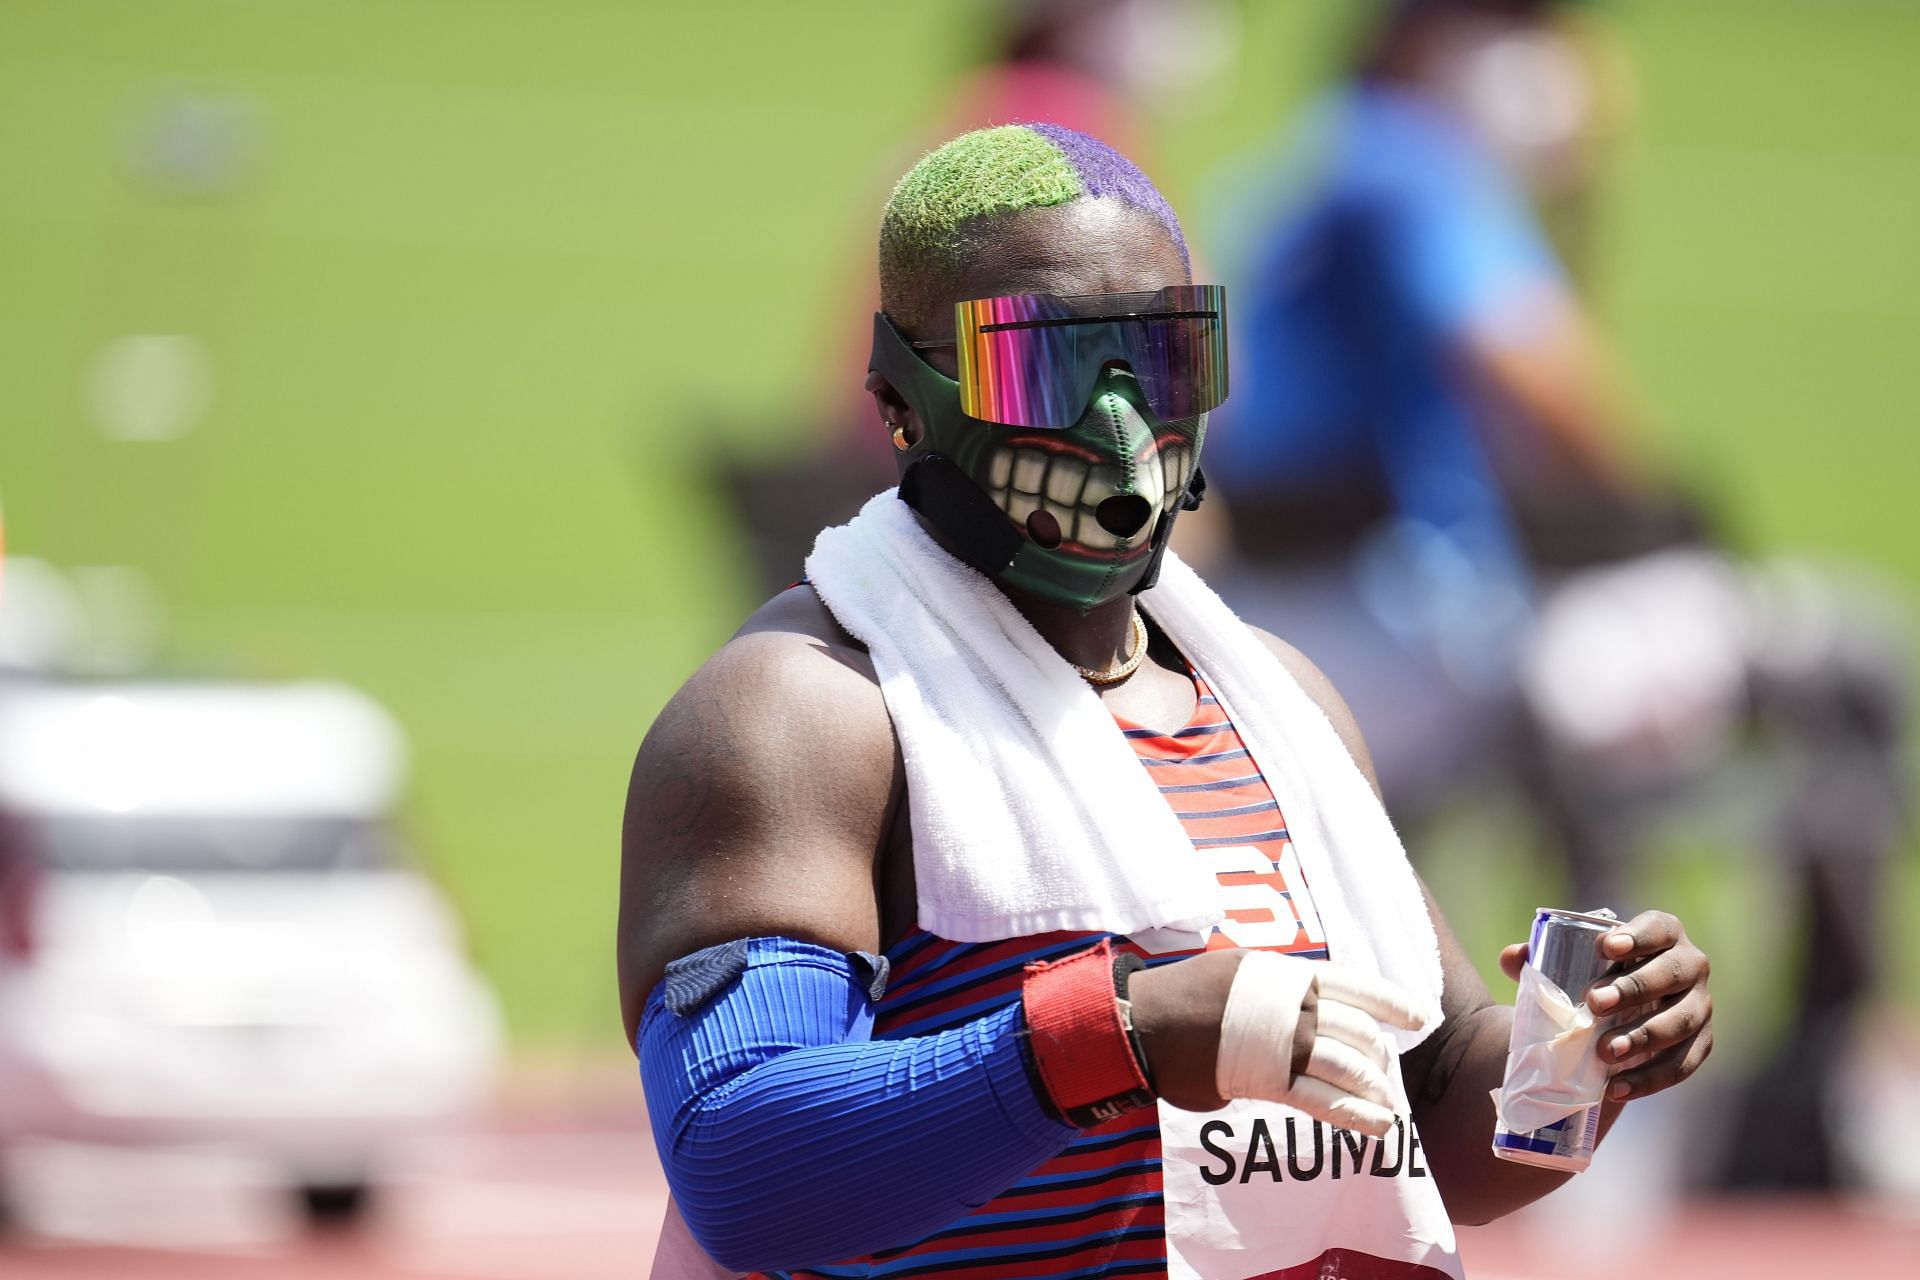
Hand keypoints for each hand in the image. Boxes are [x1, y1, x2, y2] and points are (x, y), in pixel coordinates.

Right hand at [1130, 949, 1426, 1132]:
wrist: (1138, 1023)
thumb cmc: (1180, 999)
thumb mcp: (1234, 973)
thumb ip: (1273, 990)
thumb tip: (1303, 1011)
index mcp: (1281, 971)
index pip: (1352, 982)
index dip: (1391, 1000)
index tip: (1421, 1016)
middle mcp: (1286, 1001)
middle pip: (1355, 1028)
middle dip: (1379, 1056)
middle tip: (1387, 1075)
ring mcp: (1276, 1039)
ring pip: (1345, 1064)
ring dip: (1373, 1087)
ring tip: (1387, 1106)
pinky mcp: (1263, 1079)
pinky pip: (1322, 1100)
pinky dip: (1354, 1114)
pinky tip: (1377, 1126)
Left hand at [1499, 909, 1712, 1102]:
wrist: (1619, 1018)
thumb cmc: (1592, 978)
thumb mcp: (1568, 965)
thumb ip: (1537, 958)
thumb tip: (1512, 957)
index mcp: (1663, 934)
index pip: (1659, 928)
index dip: (1638, 936)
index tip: (1606, 947)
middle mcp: (1691, 965)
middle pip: (1672, 973)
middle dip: (1634, 988)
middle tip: (1594, 1002)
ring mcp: (1700, 1006)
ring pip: (1681, 1021)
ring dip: (1643, 1036)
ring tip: (1603, 1051)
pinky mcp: (1701, 1044)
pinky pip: (1683, 1064)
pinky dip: (1650, 1078)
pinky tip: (1617, 1087)